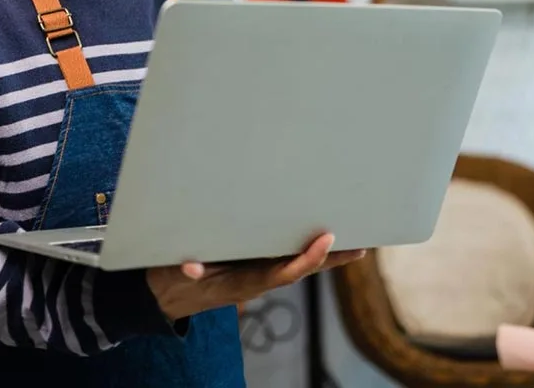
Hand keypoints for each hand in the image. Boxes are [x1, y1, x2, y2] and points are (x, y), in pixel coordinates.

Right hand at [146, 233, 365, 321]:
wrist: (170, 294)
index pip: (283, 272)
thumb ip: (183, 270)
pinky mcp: (255, 265)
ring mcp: (259, 274)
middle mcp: (258, 280)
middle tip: (363, 247)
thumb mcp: (175, 274)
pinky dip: (308, 250)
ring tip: (356, 241)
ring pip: (298, 264)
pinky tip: (325, 238)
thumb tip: (191, 268)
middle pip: (302, 269)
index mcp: (244, 282)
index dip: (307, 259)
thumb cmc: (174, 279)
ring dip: (327, 255)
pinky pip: (287, 258)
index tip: (327, 240)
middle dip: (332, 260)